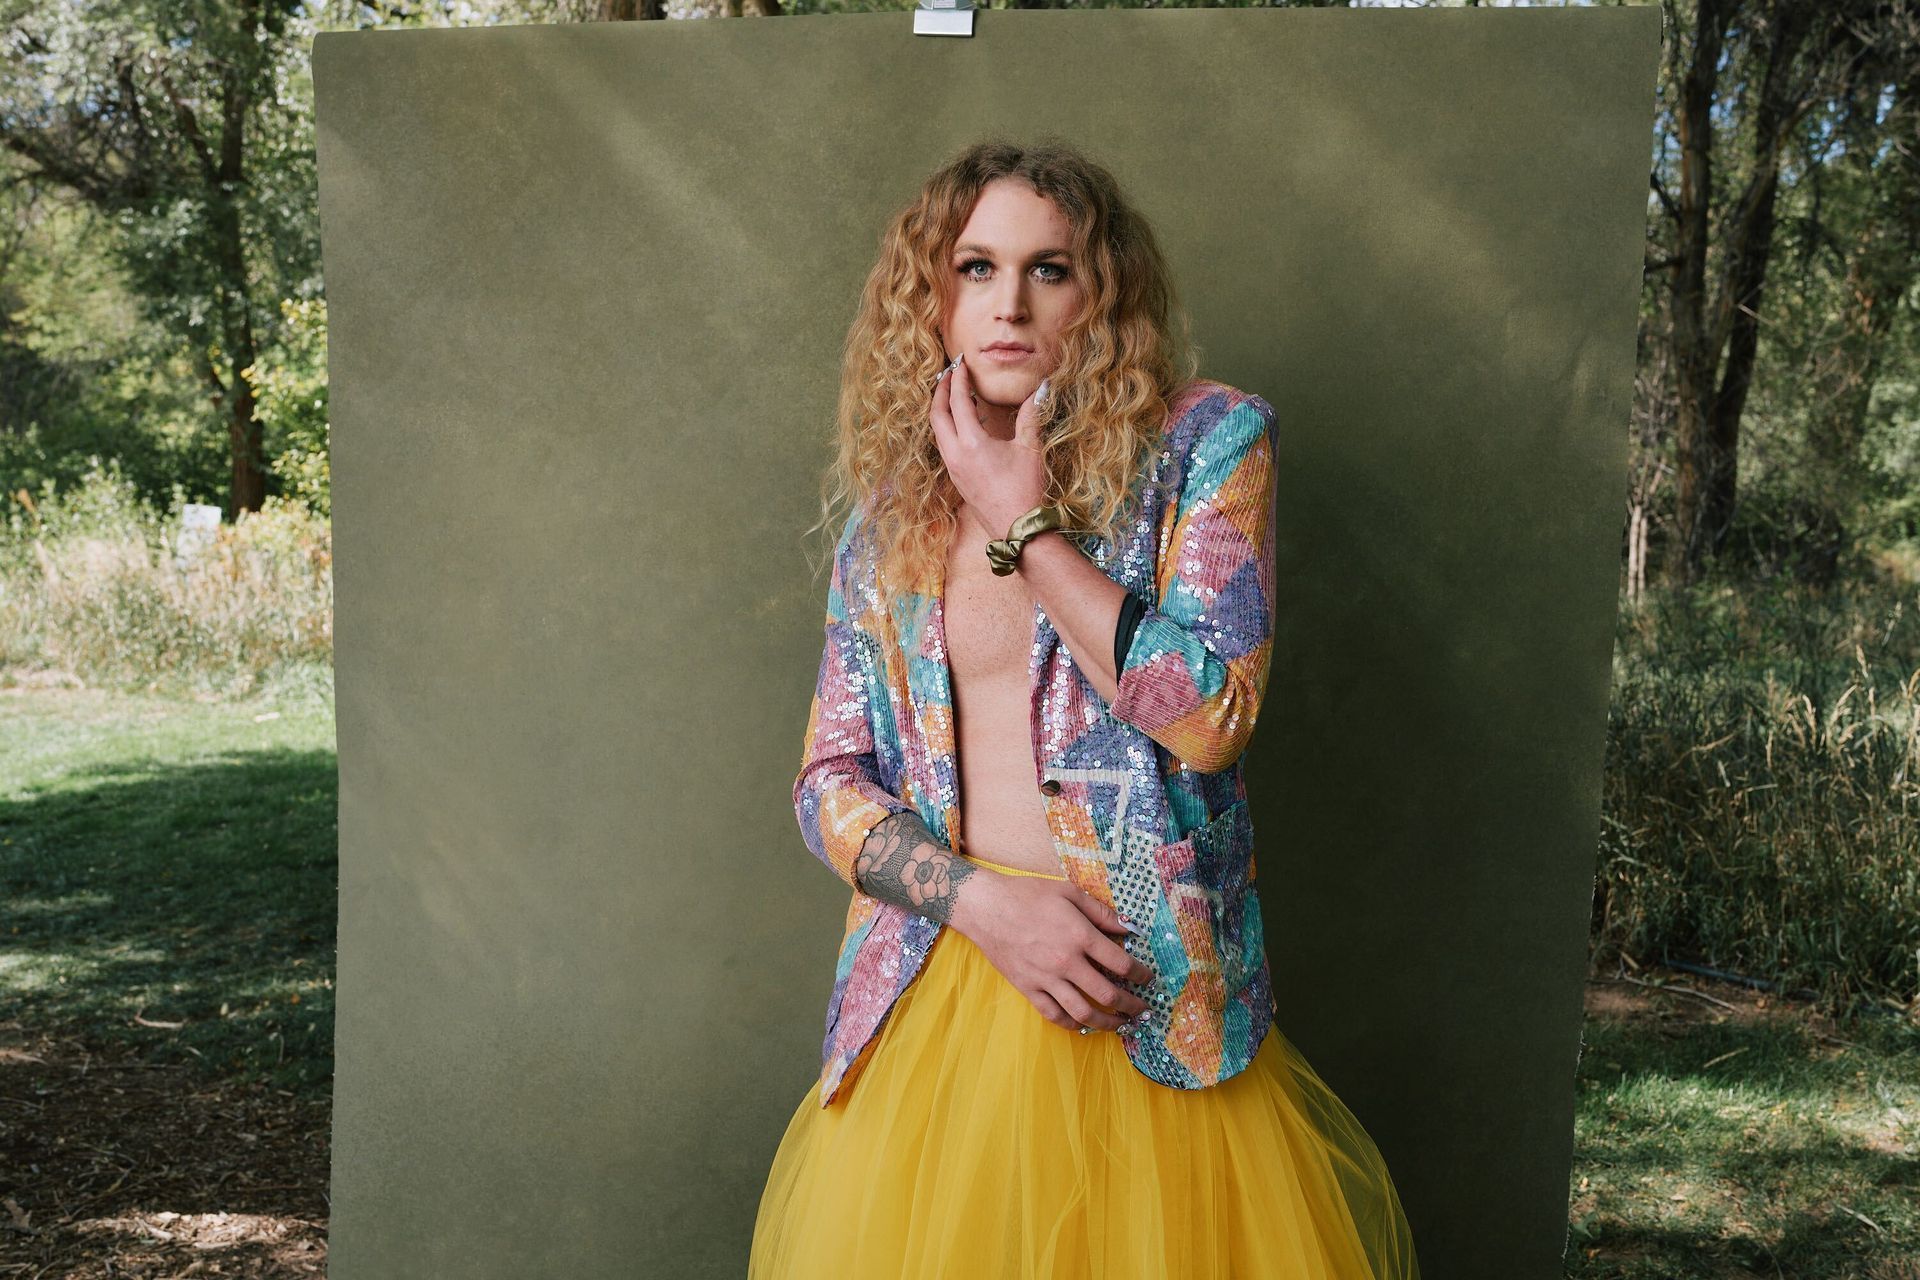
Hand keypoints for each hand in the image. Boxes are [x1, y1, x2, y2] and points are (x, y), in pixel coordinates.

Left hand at [929, 355, 1050, 536]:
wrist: (1017, 529)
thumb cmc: (1025, 490)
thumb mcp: (1030, 449)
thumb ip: (1030, 416)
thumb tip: (1039, 389)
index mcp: (971, 443)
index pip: (958, 402)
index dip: (959, 380)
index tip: (960, 364)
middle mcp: (955, 454)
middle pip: (937, 415)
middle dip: (941, 391)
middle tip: (948, 374)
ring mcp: (953, 469)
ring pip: (938, 432)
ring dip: (942, 411)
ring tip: (953, 396)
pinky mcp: (957, 479)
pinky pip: (945, 446)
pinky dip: (949, 429)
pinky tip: (965, 426)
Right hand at [956, 868, 1156, 1033]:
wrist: (987, 908)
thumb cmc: (1028, 895)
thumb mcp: (1069, 893)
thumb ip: (1102, 913)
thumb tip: (1131, 928)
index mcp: (1080, 936)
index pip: (1121, 963)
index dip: (1140, 974)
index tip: (1148, 979)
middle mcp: (1066, 962)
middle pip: (1107, 994)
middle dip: (1131, 1005)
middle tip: (1143, 1010)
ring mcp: (1046, 979)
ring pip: (1083, 1012)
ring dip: (1107, 1022)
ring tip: (1120, 1025)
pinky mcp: (1028, 989)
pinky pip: (1054, 1015)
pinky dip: (1072, 1024)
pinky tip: (1083, 1025)